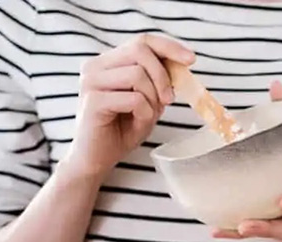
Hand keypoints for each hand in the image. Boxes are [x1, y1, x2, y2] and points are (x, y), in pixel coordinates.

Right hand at [62, 35, 194, 180]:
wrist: (97, 160)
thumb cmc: (120, 130)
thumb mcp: (148, 101)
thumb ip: (159, 82)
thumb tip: (180, 65)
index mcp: (108, 62)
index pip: (141, 41)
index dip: (169, 47)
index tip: (191, 59)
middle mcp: (95, 66)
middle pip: (140, 50)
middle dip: (162, 75)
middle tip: (169, 99)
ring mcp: (91, 82)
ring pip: (137, 74)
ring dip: (152, 98)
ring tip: (147, 116)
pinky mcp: (93, 101)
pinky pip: (133, 98)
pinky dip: (144, 113)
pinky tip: (137, 123)